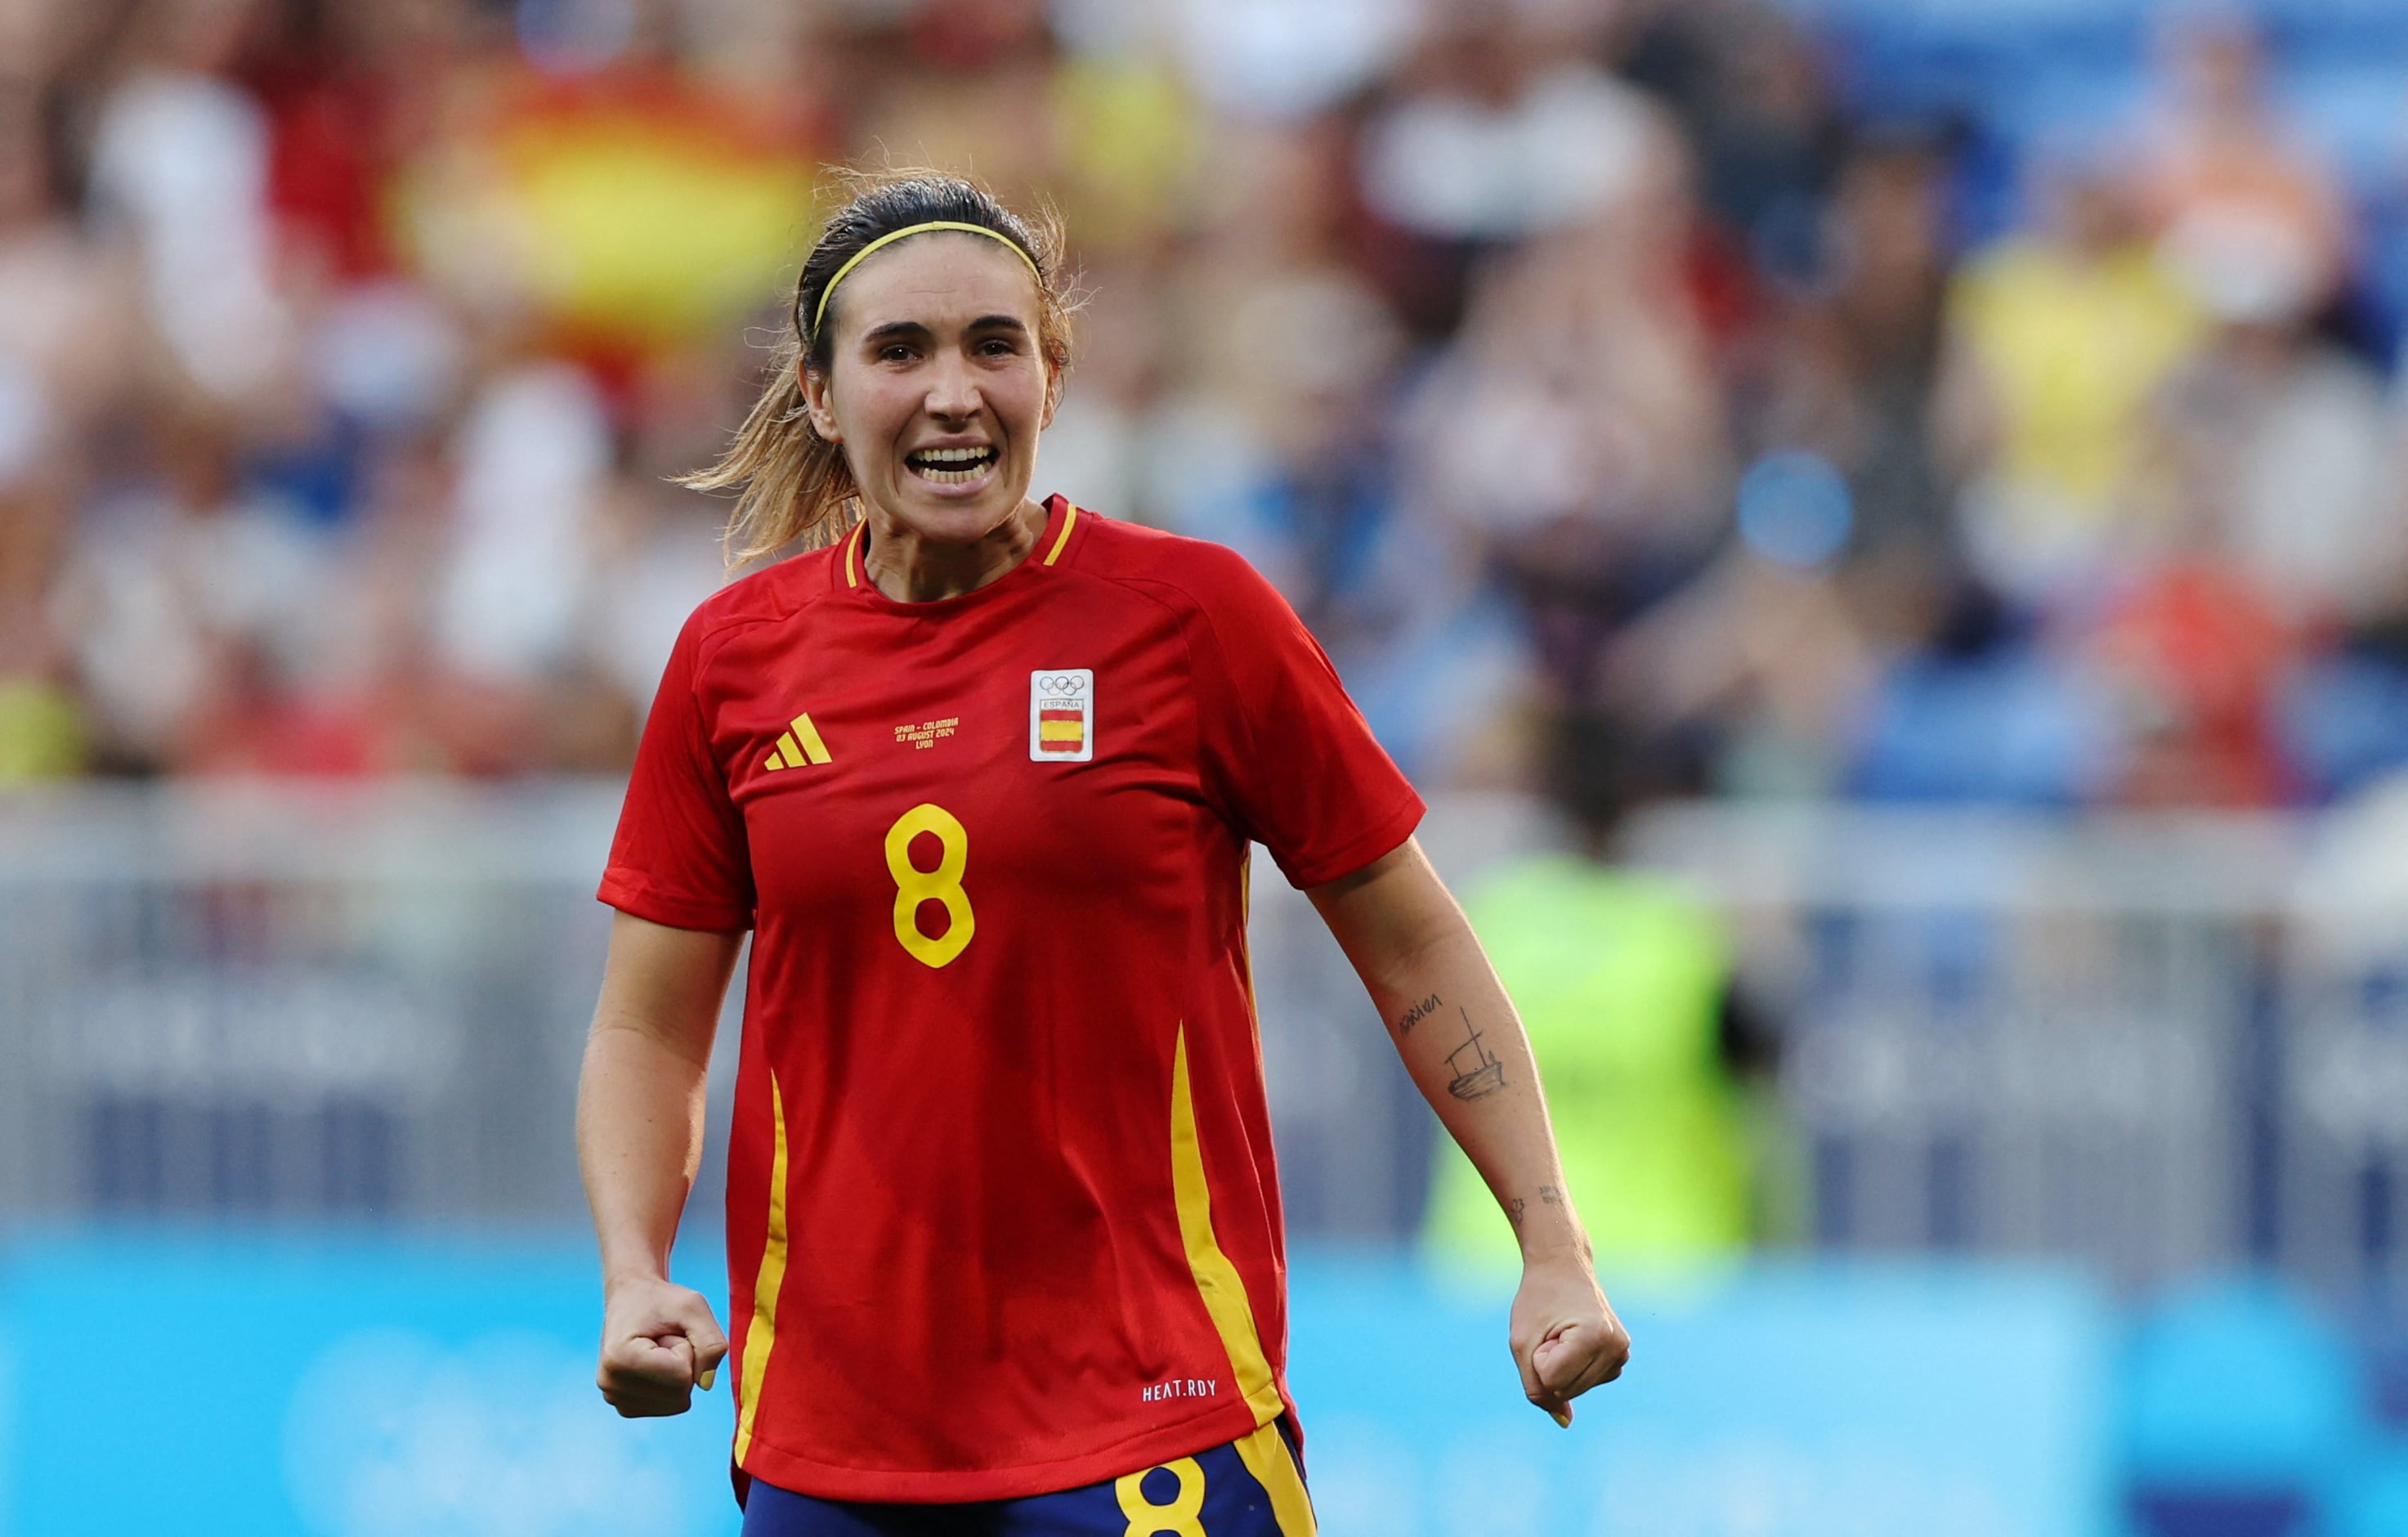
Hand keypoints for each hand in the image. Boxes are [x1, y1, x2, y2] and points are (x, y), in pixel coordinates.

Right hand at [596, 1273, 728, 1416]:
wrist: (632, 1299)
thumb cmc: (661, 1301)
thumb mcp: (694, 1307)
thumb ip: (710, 1343)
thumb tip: (706, 1383)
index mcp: (619, 1357)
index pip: (682, 1375)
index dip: (687, 1349)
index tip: (666, 1331)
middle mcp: (611, 1384)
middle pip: (680, 1394)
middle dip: (684, 1363)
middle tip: (664, 1340)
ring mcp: (615, 1399)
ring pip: (677, 1403)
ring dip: (678, 1375)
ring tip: (658, 1350)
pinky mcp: (625, 1407)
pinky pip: (670, 1407)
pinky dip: (671, 1386)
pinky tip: (654, 1365)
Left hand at [1508, 1250, 1629, 1426]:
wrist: (1562, 1265)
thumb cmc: (1538, 1299)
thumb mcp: (1522, 1342)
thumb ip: (1536, 1387)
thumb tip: (1564, 1423)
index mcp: (1595, 1337)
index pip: (1552, 1382)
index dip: (1537, 1358)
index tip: (1546, 1329)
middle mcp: (1616, 1347)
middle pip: (1566, 1390)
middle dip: (1549, 1366)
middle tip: (1554, 1330)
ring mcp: (1622, 1352)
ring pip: (1576, 1390)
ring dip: (1561, 1367)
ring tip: (1564, 1333)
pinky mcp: (1621, 1355)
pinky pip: (1587, 1382)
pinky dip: (1573, 1368)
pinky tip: (1576, 1340)